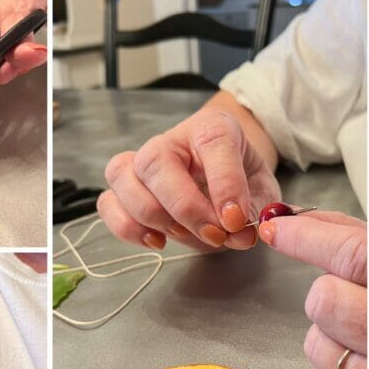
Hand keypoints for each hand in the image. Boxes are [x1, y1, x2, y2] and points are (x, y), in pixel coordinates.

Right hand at [98, 108, 280, 250]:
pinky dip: (126, 227)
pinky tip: (156, 240)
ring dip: (152, 216)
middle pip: (156, 162)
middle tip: (214, 234)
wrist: (221, 179)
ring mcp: (139, 163)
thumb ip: (255, 210)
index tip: (236, 219)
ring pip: (123, 177)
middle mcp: (169, 141)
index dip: (225, 184)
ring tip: (182, 235)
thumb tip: (240, 232)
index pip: (212, 143)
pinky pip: (107, 204)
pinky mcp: (123, 190)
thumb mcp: (261, 191)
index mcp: (210, 127)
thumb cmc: (240, 180)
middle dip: (185, 207)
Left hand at [259, 211, 366, 368]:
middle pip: (326, 302)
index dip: (307, 238)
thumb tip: (302, 221)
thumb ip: (360, 242)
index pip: (355, 256)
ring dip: (329, 339)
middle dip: (327, 294)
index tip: (276, 228)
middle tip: (351, 298)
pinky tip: (357, 367)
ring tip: (364, 338)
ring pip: (319, 349)